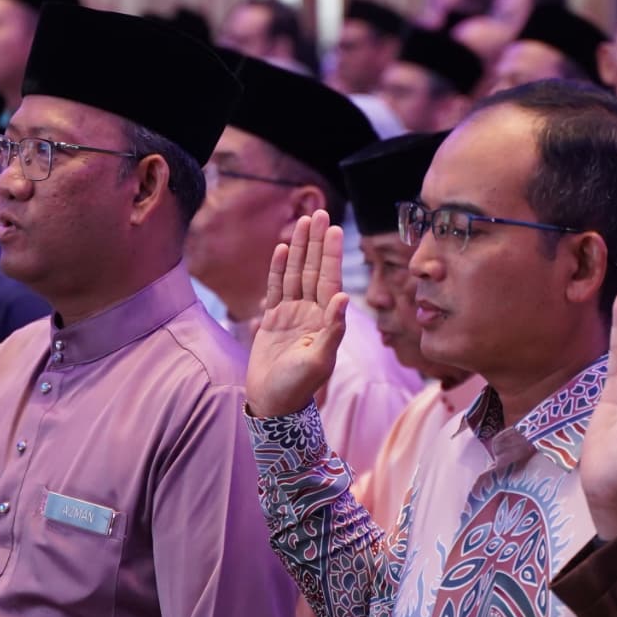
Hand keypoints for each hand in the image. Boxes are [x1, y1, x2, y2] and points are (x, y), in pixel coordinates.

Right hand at [245, 211, 349, 418]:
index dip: (331, 253)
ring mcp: (292, 315)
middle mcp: (311, 313)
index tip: (334, 228)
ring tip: (303, 222)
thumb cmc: (298, 387)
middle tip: (319, 212)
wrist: (273, 404)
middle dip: (317, 242)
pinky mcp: (273, 321)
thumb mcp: (319, 360)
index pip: (330, 279)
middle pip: (314, 269)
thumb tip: (342, 298)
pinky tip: (283, 249)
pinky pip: (276, 289)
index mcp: (325, 320)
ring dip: (300, 249)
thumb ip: (332, 329)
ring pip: (296, 274)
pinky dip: (279, 269)